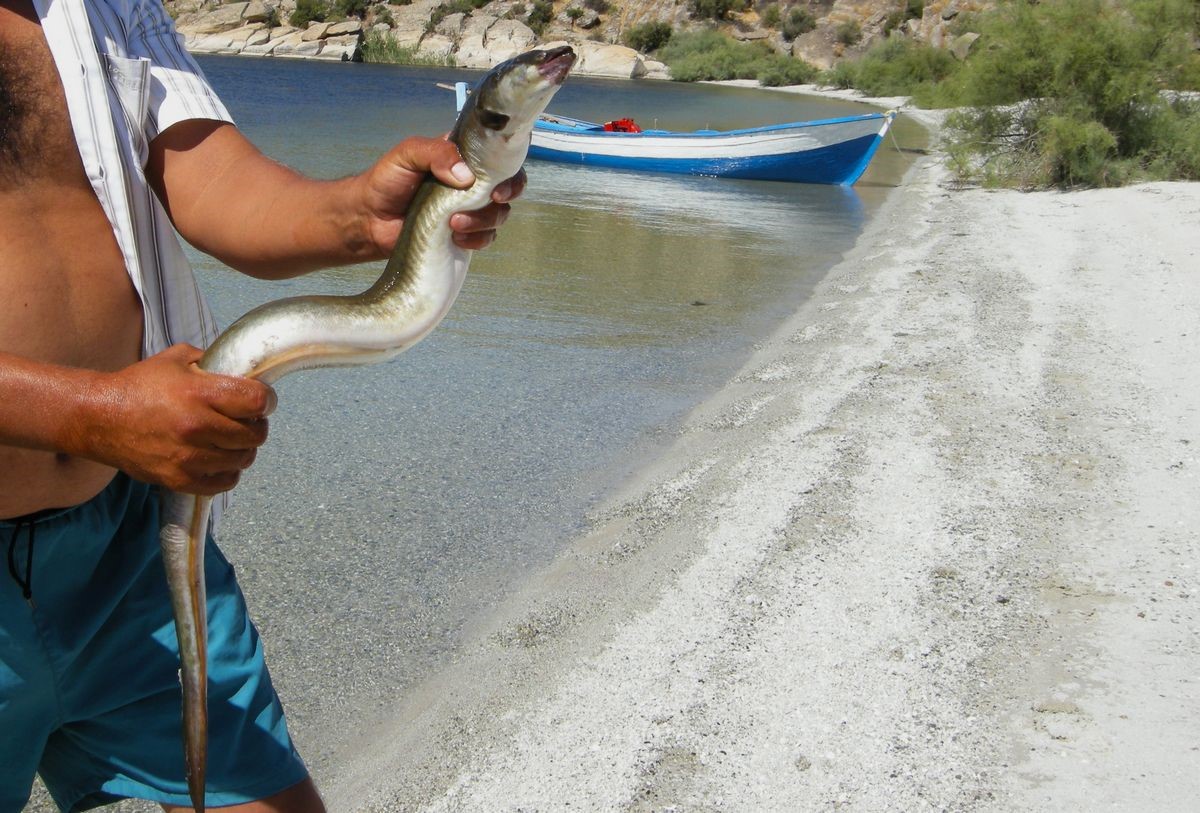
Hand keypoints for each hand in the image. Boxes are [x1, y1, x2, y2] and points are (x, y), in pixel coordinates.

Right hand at [70, 345, 275, 494]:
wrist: (98, 419)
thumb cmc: (140, 385)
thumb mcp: (176, 359)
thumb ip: (213, 362)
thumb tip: (244, 368)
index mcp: (198, 393)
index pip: (257, 401)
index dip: (266, 400)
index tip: (262, 400)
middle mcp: (196, 426)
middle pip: (256, 434)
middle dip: (257, 424)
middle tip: (247, 419)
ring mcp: (188, 457)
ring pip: (244, 459)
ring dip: (243, 448)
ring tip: (231, 438)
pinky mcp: (179, 479)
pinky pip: (225, 482)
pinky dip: (228, 471)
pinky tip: (219, 458)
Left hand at [358, 135, 526, 255]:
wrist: (368, 218)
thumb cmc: (386, 181)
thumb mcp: (408, 154)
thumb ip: (437, 153)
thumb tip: (466, 176)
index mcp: (462, 158)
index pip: (498, 159)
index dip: (509, 171)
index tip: (498, 185)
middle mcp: (471, 183)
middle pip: (506, 189)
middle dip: (502, 198)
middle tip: (490, 201)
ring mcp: (468, 210)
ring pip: (497, 216)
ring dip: (482, 221)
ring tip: (454, 223)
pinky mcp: (463, 235)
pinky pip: (485, 238)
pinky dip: (476, 239)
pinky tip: (456, 238)